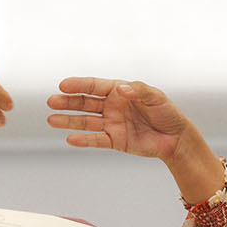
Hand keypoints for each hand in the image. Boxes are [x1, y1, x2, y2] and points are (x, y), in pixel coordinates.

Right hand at [47, 77, 190, 158]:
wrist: (175, 138)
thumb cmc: (167, 113)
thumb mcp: (156, 97)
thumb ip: (139, 91)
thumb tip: (121, 90)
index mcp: (119, 91)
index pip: (94, 86)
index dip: (78, 85)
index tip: (63, 85)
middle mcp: (111, 106)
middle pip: (84, 103)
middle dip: (67, 102)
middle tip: (51, 102)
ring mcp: (111, 124)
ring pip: (85, 122)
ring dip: (68, 121)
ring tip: (51, 120)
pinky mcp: (114, 141)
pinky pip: (96, 140)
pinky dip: (84, 140)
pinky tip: (70, 139)